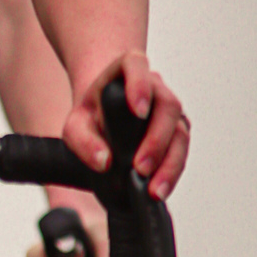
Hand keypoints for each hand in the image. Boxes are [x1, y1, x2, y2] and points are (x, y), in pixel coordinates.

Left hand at [61, 50, 189, 200]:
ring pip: (180, 132)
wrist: (104, 116)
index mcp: (128, 71)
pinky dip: (172, 171)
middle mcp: (155, 87)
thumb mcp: (75, 125)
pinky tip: (160, 189)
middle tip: (141, 168)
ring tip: (154, 189)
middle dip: (156, 141)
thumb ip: (82, 141)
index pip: (137, 68)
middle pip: (167, 106)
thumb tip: (104, 161)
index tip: (139, 111)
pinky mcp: (177, 131)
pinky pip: (180, 150)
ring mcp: (169, 110)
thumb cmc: (92, 115)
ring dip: (170, 163)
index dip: (140, 86)